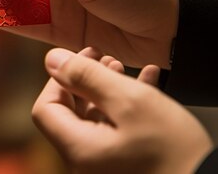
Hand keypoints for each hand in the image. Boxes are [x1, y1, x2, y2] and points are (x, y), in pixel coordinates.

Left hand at [32, 47, 212, 173]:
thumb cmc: (174, 153)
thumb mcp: (130, 102)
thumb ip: (86, 77)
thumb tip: (52, 59)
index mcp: (76, 148)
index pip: (45, 108)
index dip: (59, 78)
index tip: (82, 58)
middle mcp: (84, 161)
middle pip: (70, 113)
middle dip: (86, 80)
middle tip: (107, 59)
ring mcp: (103, 166)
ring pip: (95, 119)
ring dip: (108, 90)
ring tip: (127, 69)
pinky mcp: (125, 167)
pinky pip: (115, 131)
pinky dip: (125, 108)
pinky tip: (146, 86)